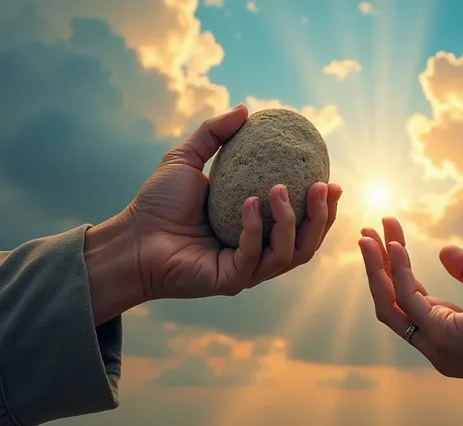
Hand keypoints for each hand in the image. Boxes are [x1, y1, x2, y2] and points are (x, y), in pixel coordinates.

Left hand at [86, 105, 340, 322]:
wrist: (131, 238)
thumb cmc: (157, 204)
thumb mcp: (187, 159)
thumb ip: (215, 134)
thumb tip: (245, 109)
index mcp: (257, 230)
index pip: (302, 223)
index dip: (323, 206)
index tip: (330, 179)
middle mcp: (258, 251)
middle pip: (307, 243)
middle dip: (322, 217)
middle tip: (324, 186)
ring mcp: (247, 269)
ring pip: (290, 254)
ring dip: (292, 221)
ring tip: (281, 189)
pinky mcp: (232, 281)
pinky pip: (254, 257)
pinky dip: (256, 228)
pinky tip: (249, 203)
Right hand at [358, 217, 462, 399]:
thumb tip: (444, 250)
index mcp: (441, 331)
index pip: (406, 298)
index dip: (393, 268)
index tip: (387, 236)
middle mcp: (431, 341)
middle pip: (389, 301)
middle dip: (375, 266)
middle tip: (365, 232)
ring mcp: (434, 342)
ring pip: (389, 302)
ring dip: (376, 267)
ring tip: (367, 235)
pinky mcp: (443, 335)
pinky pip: (409, 299)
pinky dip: (398, 271)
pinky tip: (396, 247)